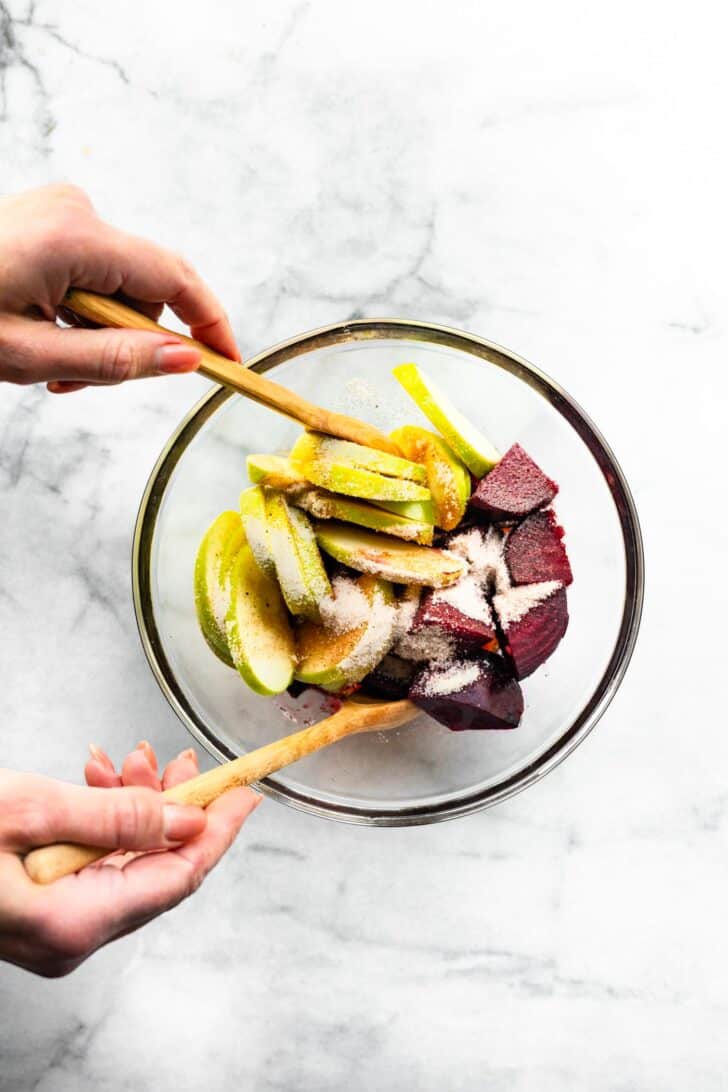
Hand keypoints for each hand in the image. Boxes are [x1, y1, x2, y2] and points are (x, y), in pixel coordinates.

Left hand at [0, 184, 239, 394]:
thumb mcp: (30, 353)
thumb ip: (116, 359)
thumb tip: (185, 361)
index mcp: (77, 238)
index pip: (175, 280)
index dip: (210, 325)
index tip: (229, 364)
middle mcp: (76, 211)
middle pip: (146, 285)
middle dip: (136, 340)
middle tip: (89, 381)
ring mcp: (60, 210)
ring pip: (118, 284)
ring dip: (101, 332)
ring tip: (52, 365)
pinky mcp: (48, 220)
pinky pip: (92, 271)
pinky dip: (81, 311)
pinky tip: (45, 334)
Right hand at [0, 742, 260, 976]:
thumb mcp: (32, 812)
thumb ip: (115, 817)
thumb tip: (186, 820)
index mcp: (74, 924)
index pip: (178, 878)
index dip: (218, 831)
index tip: (245, 794)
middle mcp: (70, 938)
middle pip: (156, 870)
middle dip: (176, 807)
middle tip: (185, 762)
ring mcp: (55, 929)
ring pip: (125, 863)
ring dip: (136, 806)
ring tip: (131, 760)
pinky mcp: (42, 911)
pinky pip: (94, 866)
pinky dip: (103, 822)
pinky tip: (98, 783)